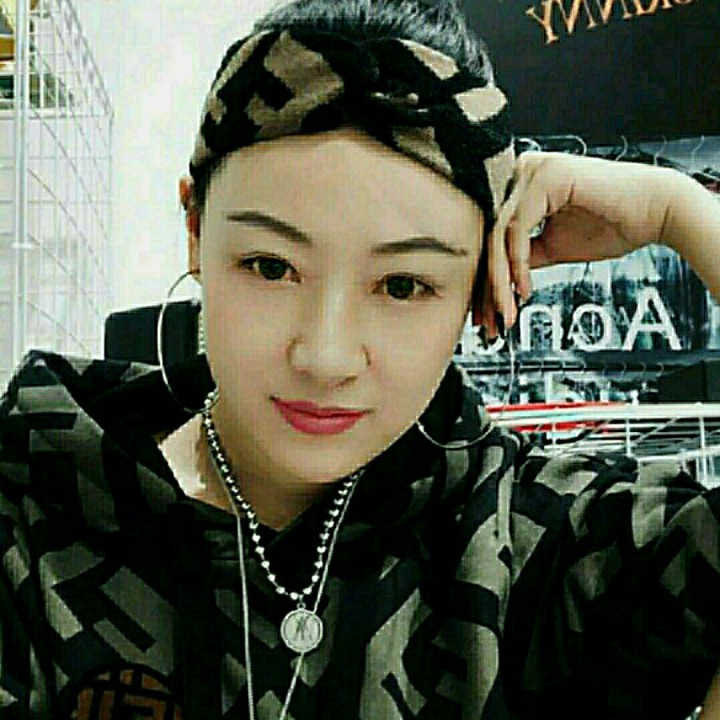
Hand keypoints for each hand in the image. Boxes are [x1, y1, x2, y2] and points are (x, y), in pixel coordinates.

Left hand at [475, 151, 687, 334]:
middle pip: (487, 236)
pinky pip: (517, 229)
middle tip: (488, 322)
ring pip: (497, 236)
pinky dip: (517, 265)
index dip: (484, 278)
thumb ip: (520, 256)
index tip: (483, 313)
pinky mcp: (545, 177)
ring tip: (505, 312)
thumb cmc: (612, 224)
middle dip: (486, 286)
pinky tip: (524, 289)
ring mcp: (531, 171)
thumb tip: (493, 281)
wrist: (658, 213)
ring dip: (499, 282)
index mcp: (520, 184)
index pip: (488, 236)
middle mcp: (521, 172)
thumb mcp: (551, 247)